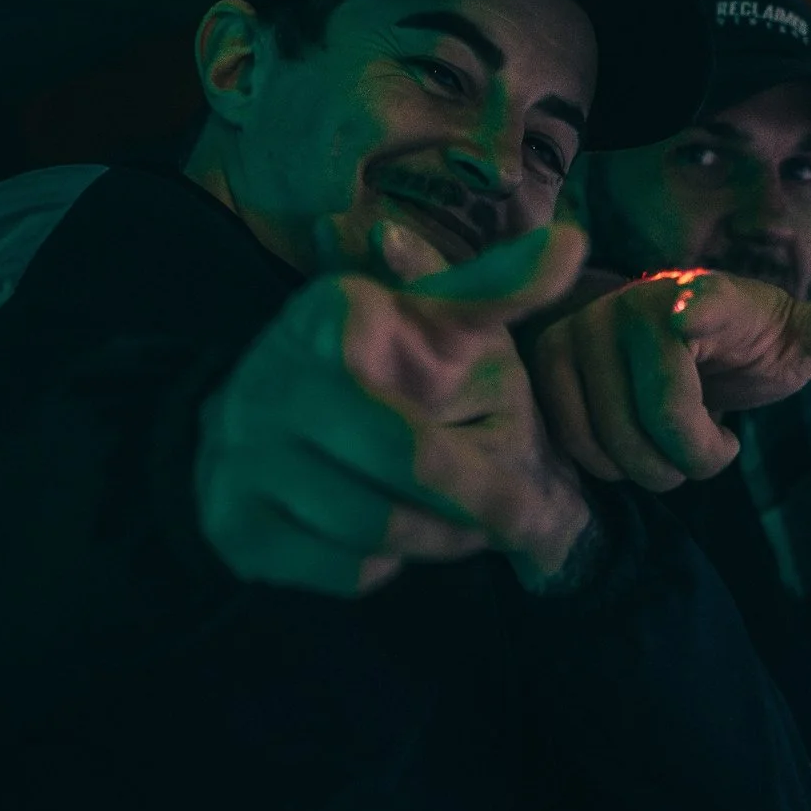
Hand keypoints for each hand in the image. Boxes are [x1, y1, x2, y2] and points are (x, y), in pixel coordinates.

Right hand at [197, 222, 592, 594]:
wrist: (259, 427)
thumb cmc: (376, 366)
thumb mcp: (434, 320)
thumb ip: (499, 287)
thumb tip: (574, 242)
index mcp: (328, 317)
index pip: (424, 398)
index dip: (483, 460)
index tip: (519, 479)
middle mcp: (273, 381)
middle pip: (410, 464)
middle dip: (474, 500)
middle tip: (512, 516)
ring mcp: (243, 456)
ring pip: (376, 527)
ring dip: (436, 537)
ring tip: (458, 524)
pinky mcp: (235, 525)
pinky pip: (339, 568)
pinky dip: (381, 565)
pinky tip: (386, 537)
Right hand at [527, 267, 810, 490]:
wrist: (682, 344)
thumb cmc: (747, 347)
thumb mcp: (801, 339)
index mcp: (706, 294)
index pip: (700, 302)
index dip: (693, 310)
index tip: (686, 319)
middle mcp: (637, 303)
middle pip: (660, 419)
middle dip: (693, 460)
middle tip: (712, 447)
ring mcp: (585, 329)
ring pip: (613, 442)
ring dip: (651, 469)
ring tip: (671, 444)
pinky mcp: (548, 360)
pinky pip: (574, 444)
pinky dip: (606, 464)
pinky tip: (630, 442)